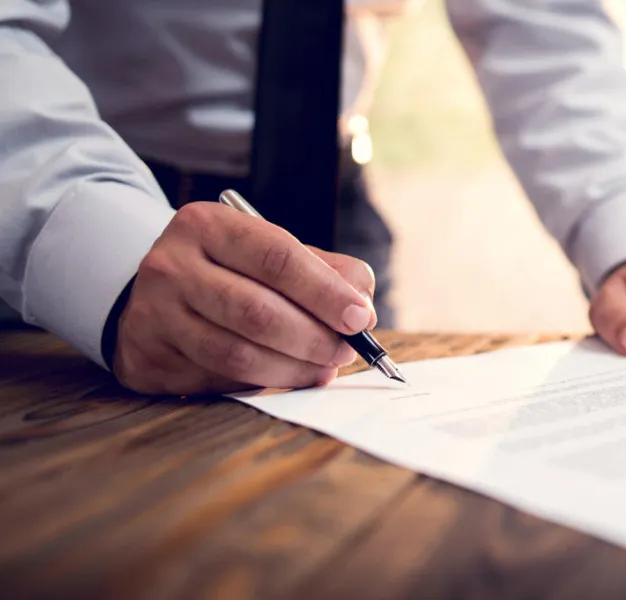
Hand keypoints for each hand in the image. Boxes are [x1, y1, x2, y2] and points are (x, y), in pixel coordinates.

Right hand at [112, 202, 377, 395]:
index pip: (277, 257)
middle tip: (347, 351)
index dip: (326, 292)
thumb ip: (326, 270)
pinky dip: (263, 383)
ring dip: (294, 369)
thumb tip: (362, 308)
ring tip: (324, 368)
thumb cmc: (232, 270)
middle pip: (258, 312)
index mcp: (207, 225)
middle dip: (315, 338)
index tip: (360, 318)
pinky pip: (218, 380)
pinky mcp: (148, 358)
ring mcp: (153, 314)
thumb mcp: (273, 251)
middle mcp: (171, 265)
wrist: (159, 292)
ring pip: (237, 355)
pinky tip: (288, 377)